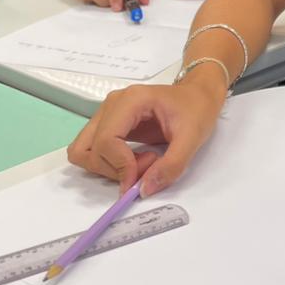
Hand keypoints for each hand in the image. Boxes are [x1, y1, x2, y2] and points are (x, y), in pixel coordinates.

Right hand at [67, 71, 226, 193]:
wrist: (199, 95)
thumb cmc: (197, 108)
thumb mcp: (192, 137)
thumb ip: (171, 165)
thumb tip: (144, 190)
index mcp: (131, 100)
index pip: (106, 140)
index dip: (119, 167)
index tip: (140, 180)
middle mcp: (112, 104)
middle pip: (89, 148)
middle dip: (115, 168)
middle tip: (148, 166)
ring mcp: (107, 114)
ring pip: (84, 152)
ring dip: (108, 168)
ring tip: (140, 163)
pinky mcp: (109, 125)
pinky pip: (94, 151)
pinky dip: (109, 165)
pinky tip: (134, 160)